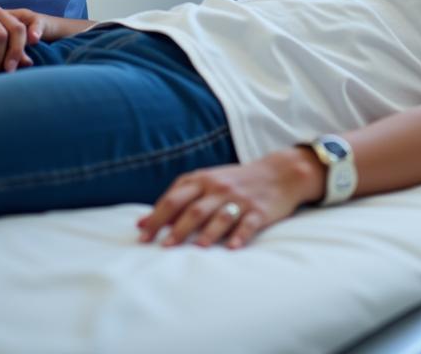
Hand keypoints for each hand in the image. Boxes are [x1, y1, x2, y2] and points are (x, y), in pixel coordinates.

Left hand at [136, 149, 323, 249]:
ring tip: (197, 247)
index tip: (142, 236)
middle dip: (178, 228)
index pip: (174, 199)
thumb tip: (141, 222)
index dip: (157, 217)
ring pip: (221, 216)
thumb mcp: (206, 182)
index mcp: (203, 180)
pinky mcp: (259, 211)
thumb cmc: (234, 181)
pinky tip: (233, 247)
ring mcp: (240, 199)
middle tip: (164, 247)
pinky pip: (248, 223)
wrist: (279, 172)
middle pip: (195, 208)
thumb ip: (177, 198)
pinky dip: (240, 235)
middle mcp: (219, 188)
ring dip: (209, 232)